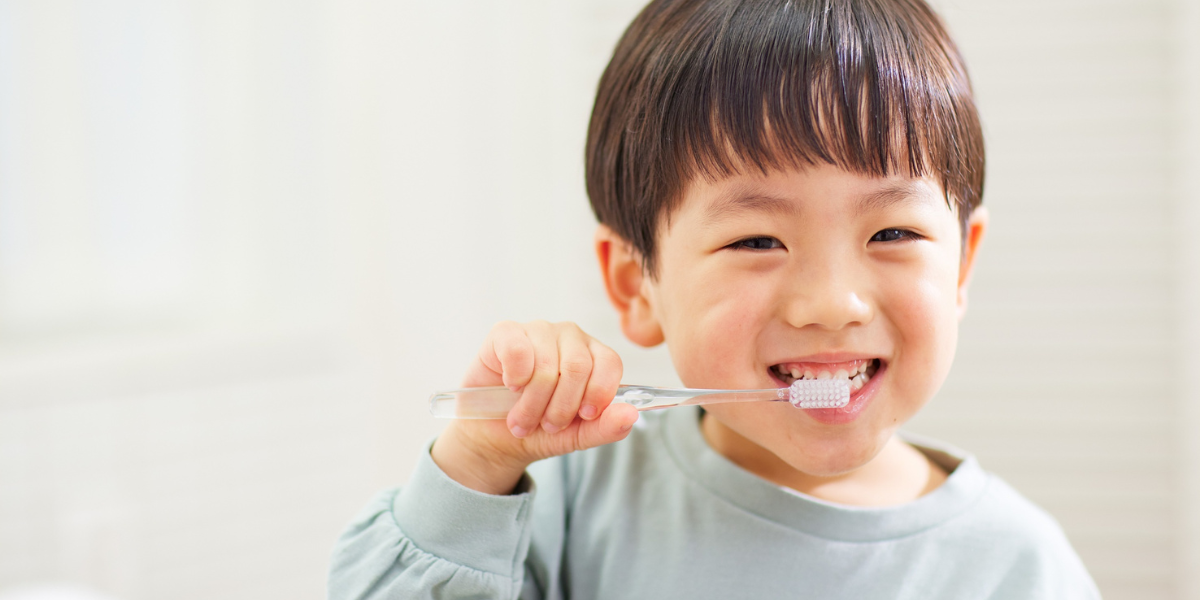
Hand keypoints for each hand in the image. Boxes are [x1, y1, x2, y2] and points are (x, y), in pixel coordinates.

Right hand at [430, 320, 639, 494]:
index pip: (609, 363)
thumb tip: (631, 415)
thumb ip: (606, 427)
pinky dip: (514, 378)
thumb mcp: (577, 436)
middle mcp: (569, 337)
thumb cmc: (540, 429)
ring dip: (533, 404)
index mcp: (593, 356)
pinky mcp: (506, 332)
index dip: (598, 393)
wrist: (496, 436)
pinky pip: (517, 350)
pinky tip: (511, 387)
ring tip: (524, 420)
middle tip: (548, 425)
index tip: (584, 416)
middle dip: (561, 407)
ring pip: (546, 365)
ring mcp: (538, 330)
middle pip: (578, 367)